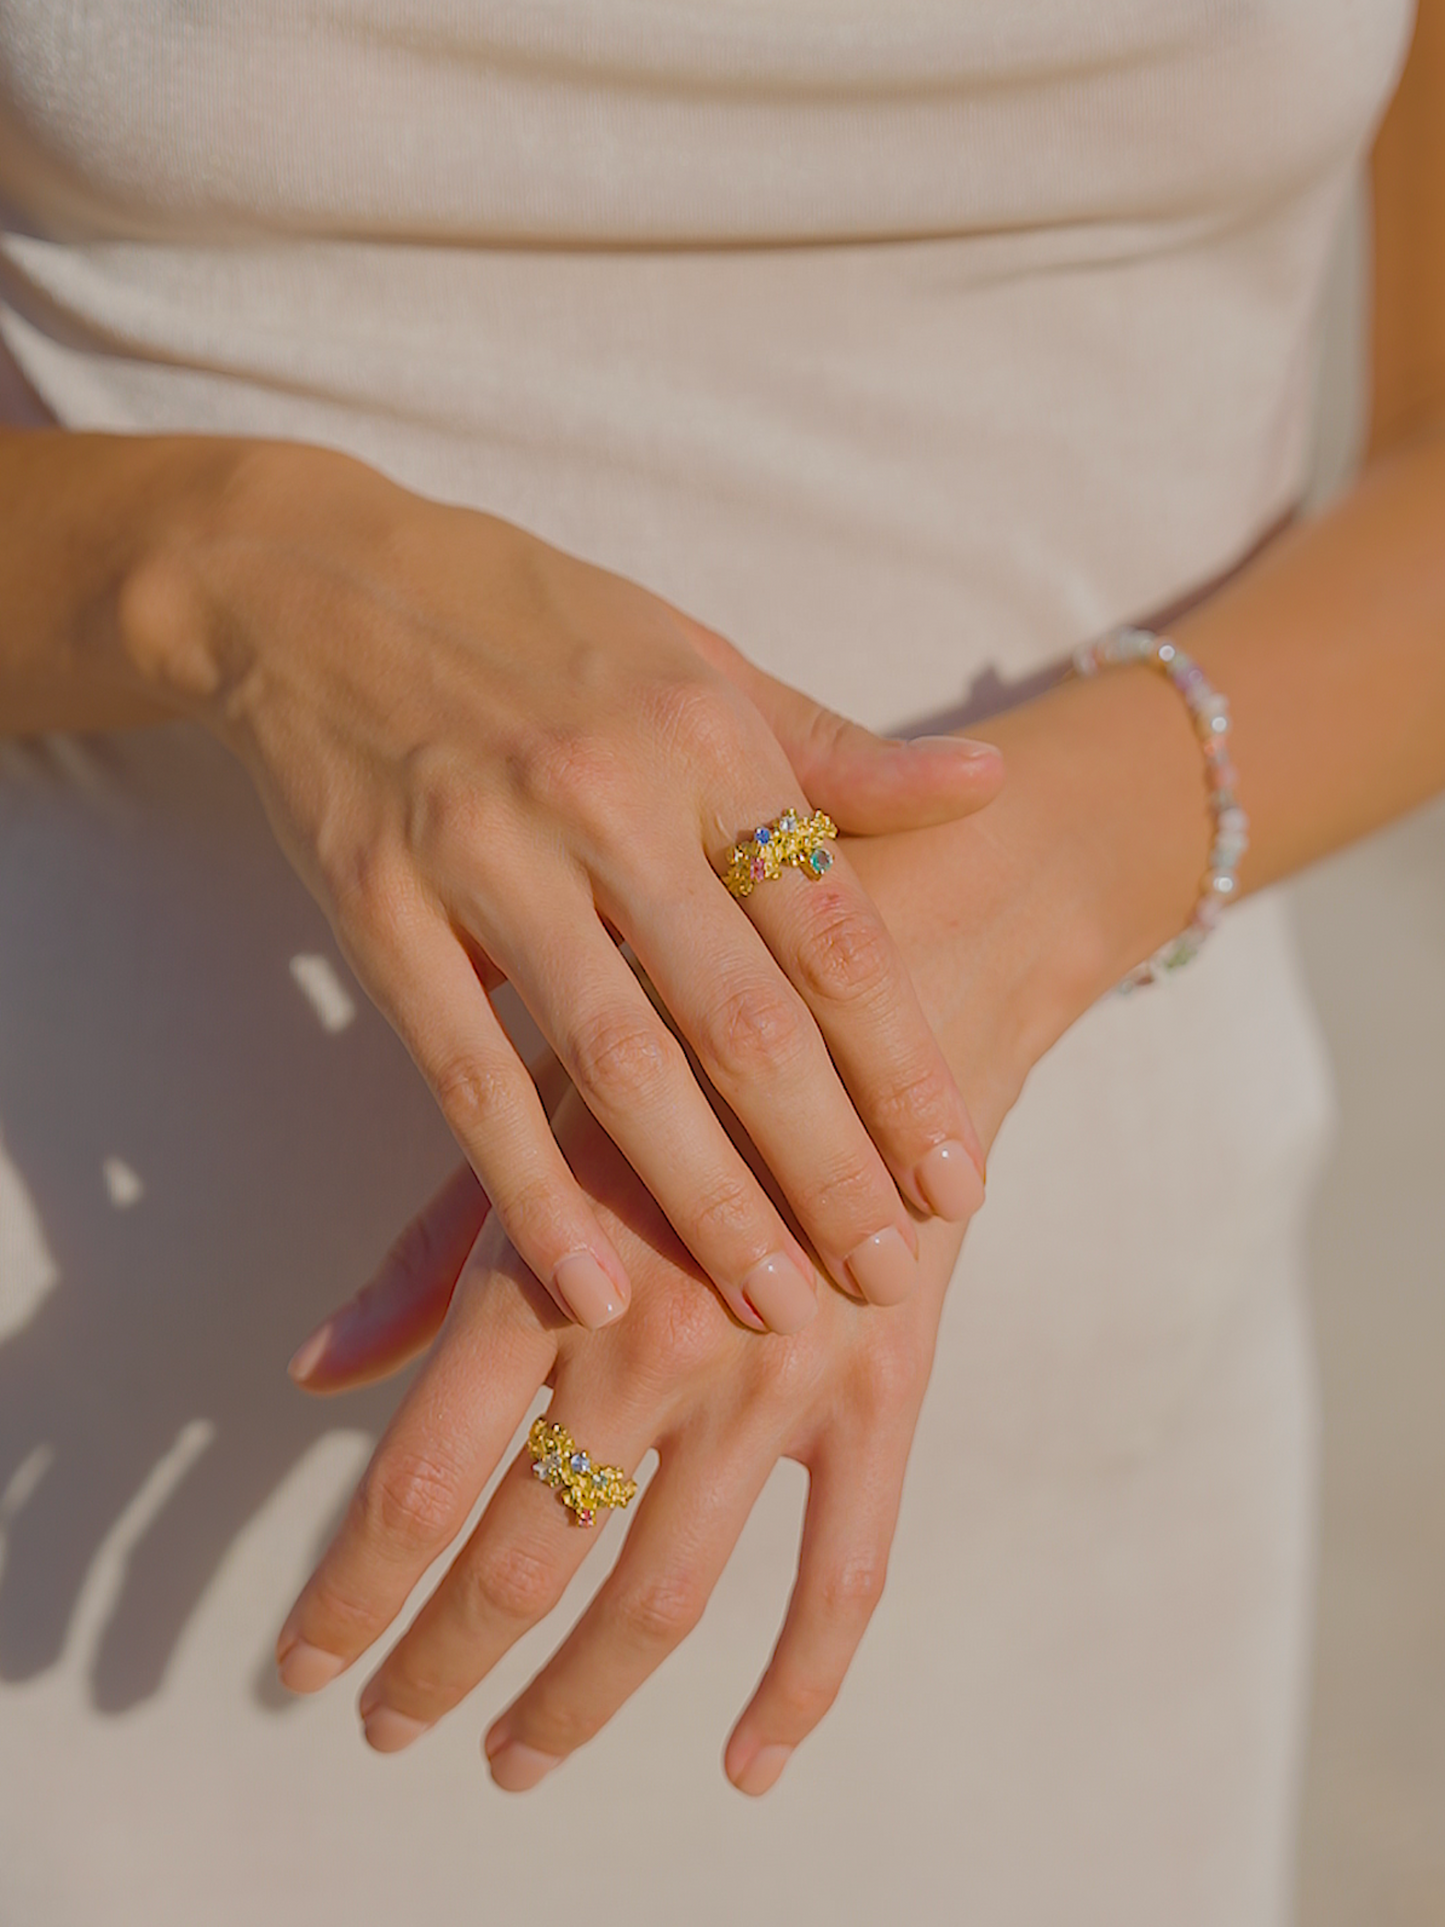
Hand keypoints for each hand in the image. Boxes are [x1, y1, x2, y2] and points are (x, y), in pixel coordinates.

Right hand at [123, 440, 998, 1329]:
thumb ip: (831, 751)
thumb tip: (985, 790)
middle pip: (742, 1020)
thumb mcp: (694, 655)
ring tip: (771, 1304)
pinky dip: (528, 1187)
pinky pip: (465, 1073)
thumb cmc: (533, 621)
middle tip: (889, 1274)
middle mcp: (607, 798)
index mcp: (704, 734)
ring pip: (616, 1063)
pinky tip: (587, 1283)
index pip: (831, 930)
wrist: (315, 580)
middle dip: (825, 1164)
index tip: (958, 1176)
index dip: (902, 1067)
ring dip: (702, 1199)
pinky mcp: (380, 906)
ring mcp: (487, 855)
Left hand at [277, 1067, 965, 1794]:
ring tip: (512, 1761)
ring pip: (661, 1599)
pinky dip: (796, 1686)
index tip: (302, 1664)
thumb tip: (312, 1371)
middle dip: (436, 1668)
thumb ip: (433, 1250)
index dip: (350, 1595)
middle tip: (383, 1727)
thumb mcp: (544, 1108)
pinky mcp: (884, 1390)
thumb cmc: (688, 1033)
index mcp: (556, 1270)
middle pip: (521, 1564)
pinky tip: (744, 1763)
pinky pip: (845, 1574)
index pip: (419, 1487)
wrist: (895, 973)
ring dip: (573, 1703)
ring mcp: (781, 1379)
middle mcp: (658, 1343)